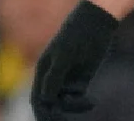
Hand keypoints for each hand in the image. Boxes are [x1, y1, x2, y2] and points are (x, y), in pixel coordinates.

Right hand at [31, 0, 118, 120]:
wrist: (96, 23)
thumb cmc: (78, 36)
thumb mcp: (65, 55)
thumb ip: (54, 77)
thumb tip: (45, 99)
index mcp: (43, 71)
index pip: (38, 99)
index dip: (42, 113)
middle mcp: (52, 77)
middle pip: (49, 104)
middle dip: (55, 116)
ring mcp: (67, 79)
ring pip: (64, 103)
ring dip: (73, 108)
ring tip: (88, 102)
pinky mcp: (81, 80)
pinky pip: (78, 99)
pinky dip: (83, 104)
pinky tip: (92, 101)